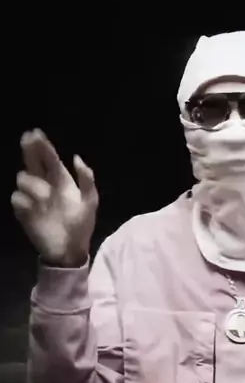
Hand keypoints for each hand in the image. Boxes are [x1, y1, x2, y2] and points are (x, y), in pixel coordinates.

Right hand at [11, 129, 98, 266]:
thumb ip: (86, 179)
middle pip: (32, 162)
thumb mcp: (90, 202)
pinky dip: (24, 200)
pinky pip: (17, 198)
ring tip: (46, 196)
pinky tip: (34, 206)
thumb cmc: (81, 225)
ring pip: (23, 178)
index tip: (36, 133)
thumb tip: (76, 156)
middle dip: (29, 150)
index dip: (42, 146)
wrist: (70, 249)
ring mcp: (33, 197)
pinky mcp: (23, 211)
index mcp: (62, 182)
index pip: (50, 159)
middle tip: (27, 139)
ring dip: (34, 184)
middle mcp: (45, 185)